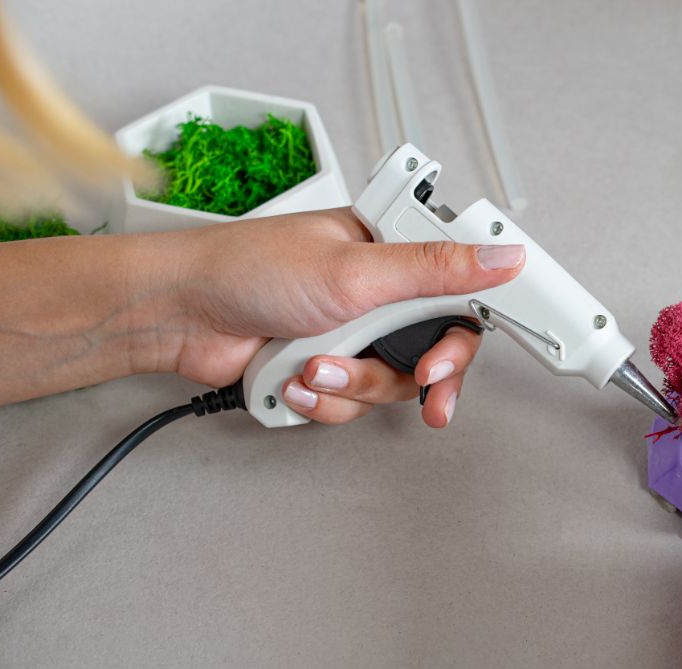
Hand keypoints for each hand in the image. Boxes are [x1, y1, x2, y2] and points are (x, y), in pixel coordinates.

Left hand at [144, 208, 523, 426]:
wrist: (178, 316)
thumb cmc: (248, 268)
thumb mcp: (357, 269)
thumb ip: (437, 269)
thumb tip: (503, 257)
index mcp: (390, 251)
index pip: (457, 291)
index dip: (466, 329)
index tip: (462, 353)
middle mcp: (375, 293)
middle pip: (432, 348)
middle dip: (420, 374)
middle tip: (424, 386)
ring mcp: (350, 334)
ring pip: (391, 383)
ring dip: (352, 383)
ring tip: (316, 364)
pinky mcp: (326, 369)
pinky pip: (352, 404)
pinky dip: (323, 398)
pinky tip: (297, 376)